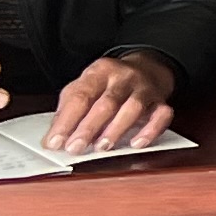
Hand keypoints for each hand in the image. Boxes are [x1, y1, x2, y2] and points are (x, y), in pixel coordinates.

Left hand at [44, 49, 177, 155]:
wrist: (147, 67)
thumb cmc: (109, 84)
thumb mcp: (84, 86)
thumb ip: (69, 109)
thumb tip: (54, 138)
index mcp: (100, 71)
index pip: (81, 95)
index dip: (66, 120)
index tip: (54, 141)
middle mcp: (124, 77)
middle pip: (107, 102)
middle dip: (89, 127)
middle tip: (75, 148)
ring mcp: (145, 88)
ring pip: (134, 108)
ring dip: (117, 129)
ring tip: (102, 147)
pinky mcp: (161, 100)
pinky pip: (162, 114)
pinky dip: (151, 130)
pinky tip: (137, 143)